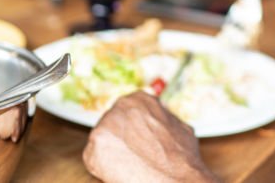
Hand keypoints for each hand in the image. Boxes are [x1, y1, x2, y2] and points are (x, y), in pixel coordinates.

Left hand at [83, 92, 215, 182]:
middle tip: (132, 158)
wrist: (175, 180)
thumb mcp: (178, 127)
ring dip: (112, 155)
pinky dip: (103, 169)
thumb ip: (162, 121)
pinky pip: (93, 159)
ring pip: (102, 143)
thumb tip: (160, 124)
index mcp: (140, 99)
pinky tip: (120, 173)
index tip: (135, 144)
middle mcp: (122, 105)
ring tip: (130, 167)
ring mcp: (107, 122)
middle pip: (112, 126)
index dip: (131, 133)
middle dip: (119, 142)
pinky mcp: (96, 142)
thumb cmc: (181, 158)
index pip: (126, 114)